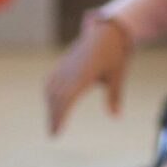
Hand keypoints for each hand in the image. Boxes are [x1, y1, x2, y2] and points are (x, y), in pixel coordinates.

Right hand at [46, 16, 131, 134]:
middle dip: (53, 115)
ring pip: (51, 88)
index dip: (60, 115)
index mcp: (84, 74)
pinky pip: (51, 80)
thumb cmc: (114, 54)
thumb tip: (116, 116)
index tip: (57, 130)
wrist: (107, 31)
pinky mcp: (64, 63)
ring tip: (53, 123)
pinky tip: (50, 104)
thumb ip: (115, 96)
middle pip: (56, 96)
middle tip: (53, 134)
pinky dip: (48, 93)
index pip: (67, 98)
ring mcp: (65, 65)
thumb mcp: (118, 75)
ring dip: (50, 106)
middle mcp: (71, 70)